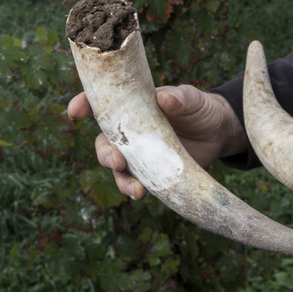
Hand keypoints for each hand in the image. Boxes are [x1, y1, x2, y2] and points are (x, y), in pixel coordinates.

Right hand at [67, 84, 245, 199]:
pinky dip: (134, 190)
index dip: (84, 104)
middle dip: (104, 154)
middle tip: (116, 161)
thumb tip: (165, 98)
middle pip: (104, 142)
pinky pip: (135, 183)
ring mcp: (138, 154)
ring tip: (134, 189)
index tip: (74, 111)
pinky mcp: (150, 172)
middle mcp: (129, 131)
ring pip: (117, 168)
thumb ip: (179, 97)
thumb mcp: (191, 99)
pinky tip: (141, 194)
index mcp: (132, 106)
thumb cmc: (199, 108)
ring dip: (120, 179)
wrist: (218, 133)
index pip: (102, 104)